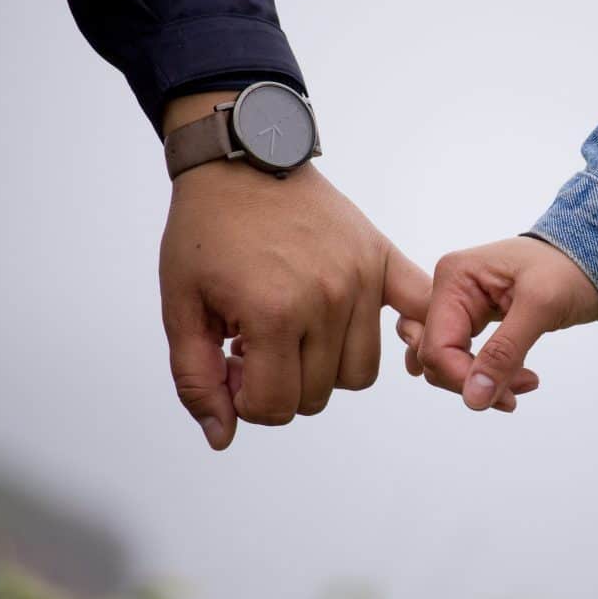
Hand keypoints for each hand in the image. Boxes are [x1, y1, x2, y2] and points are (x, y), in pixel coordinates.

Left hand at [160, 93, 430, 449]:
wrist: (241, 161)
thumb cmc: (206, 232)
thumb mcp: (181, 307)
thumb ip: (197, 380)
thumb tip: (224, 436)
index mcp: (274, 313)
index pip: (276, 407)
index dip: (245, 400)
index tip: (232, 364)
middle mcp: (328, 299)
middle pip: (318, 396)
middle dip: (281, 385)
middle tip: (257, 345)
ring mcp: (361, 278)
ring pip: (359, 372)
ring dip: (326, 368)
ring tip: (295, 332)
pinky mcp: (381, 257)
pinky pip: (416, 309)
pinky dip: (410, 330)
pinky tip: (365, 328)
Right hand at [398, 237, 597, 410]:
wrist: (593, 261)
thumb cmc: (570, 269)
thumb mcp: (541, 307)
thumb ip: (503, 352)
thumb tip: (473, 398)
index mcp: (454, 277)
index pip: (437, 346)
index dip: (463, 379)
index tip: (507, 396)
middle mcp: (448, 289)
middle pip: (436, 357)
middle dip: (475, 381)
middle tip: (521, 389)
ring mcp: (458, 305)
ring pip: (447, 362)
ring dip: (481, 382)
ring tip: (523, 381)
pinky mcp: (472, 319)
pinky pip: (463, 357)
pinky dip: (484, 374)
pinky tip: (513, 377)